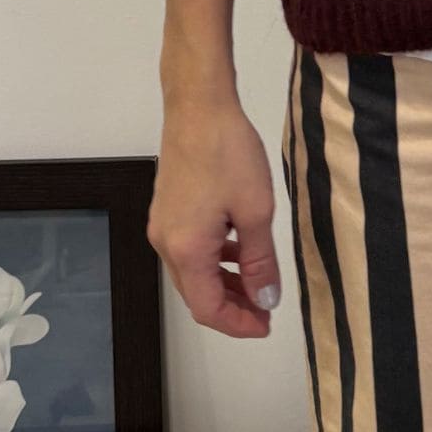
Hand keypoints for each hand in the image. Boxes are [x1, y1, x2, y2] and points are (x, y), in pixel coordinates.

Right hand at [147, 96, 281, 336]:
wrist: (198, 107)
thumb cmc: (228, 153)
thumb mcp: (255, 211)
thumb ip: (260, 261)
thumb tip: (266, 300)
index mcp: (186, 250)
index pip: (208, 309)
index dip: (238, 324)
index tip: (267, 325)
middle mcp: (166, 244)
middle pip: (197, 294)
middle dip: (233, 307)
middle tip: (267, 310)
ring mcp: (163, 226)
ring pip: (194, 272)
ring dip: (225, 283)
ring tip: (260, 282)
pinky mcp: (167, 211)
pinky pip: (191, 249)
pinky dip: (216, 259)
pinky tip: (240, 250)